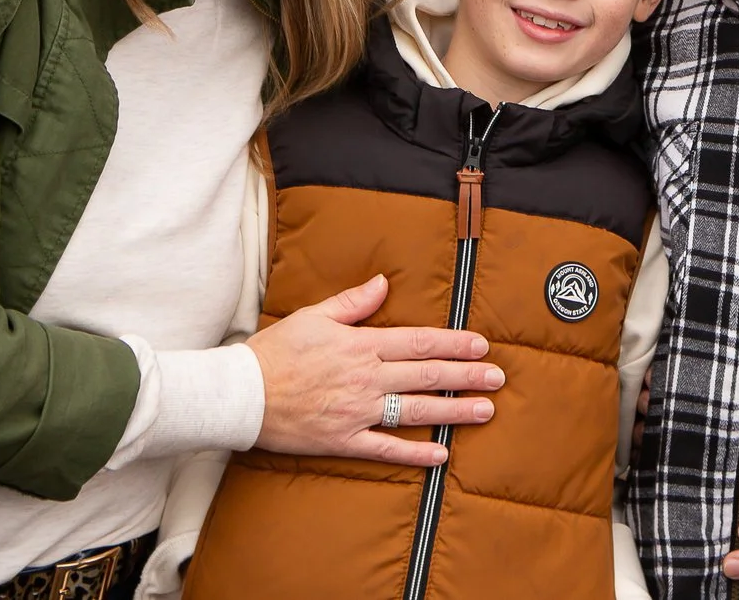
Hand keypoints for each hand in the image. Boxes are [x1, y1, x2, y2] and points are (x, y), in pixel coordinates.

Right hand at [245, 275, 501, 466]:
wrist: (241, 393)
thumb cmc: (276, 351)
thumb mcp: (315, 315)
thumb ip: (353, 302)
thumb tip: (384, 284)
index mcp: (361, 345)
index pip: (419, 342)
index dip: (453, 344)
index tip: (481, 345)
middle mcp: (366, 378)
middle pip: (427, 375)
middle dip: (467, 375)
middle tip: (497, 378)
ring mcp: (357, 411)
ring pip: (415, 411)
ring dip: (454, 412)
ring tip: (485, 411)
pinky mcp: (342, 440)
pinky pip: (385, 449)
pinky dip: (414, 453)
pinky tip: (441, 455)